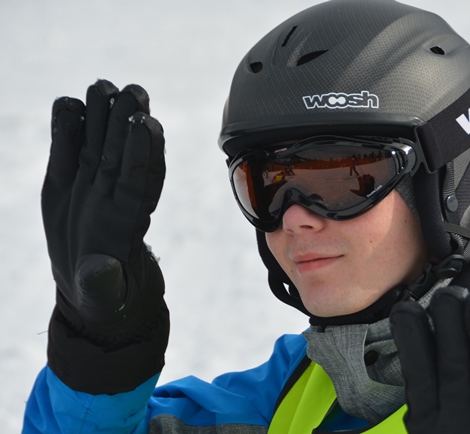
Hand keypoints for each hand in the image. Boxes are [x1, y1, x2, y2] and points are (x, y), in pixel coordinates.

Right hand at [42, 79, 165, 337]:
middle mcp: (114, 193)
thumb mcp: (102, 293)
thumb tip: (102, 271)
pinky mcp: (66, 177)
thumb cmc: (103, 289)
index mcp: (130, 218)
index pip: (141, 178)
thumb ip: (102, 283)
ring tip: (101, 87)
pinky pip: (68, 146)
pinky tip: (68, 106)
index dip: (144, 151)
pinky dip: (67, 126)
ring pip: (99, 141)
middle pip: (123, 152)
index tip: (145, 123)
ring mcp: (91, 181)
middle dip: (128, 122)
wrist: (84, 277)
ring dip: (102, 114)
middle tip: (131, 92)